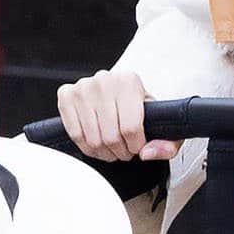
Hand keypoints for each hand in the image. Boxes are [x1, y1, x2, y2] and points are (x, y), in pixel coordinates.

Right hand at [55, 70, 180, 160]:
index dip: (135, 146)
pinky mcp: (66, 96)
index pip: (131, 128)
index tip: (136, 146)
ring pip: (93, 139)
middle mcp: (104, 80)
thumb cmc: (137, 106)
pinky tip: (96, 143)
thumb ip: (168, 142)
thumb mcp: (161, 122)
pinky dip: (87, 147)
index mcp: (129, 81)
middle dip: (120, 152)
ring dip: (104, 152)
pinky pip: (75, 135)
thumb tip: (147, 153)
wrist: (117, 90)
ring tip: (111, 147)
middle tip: (124, 150)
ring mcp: (82, 87)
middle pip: (111, 136)